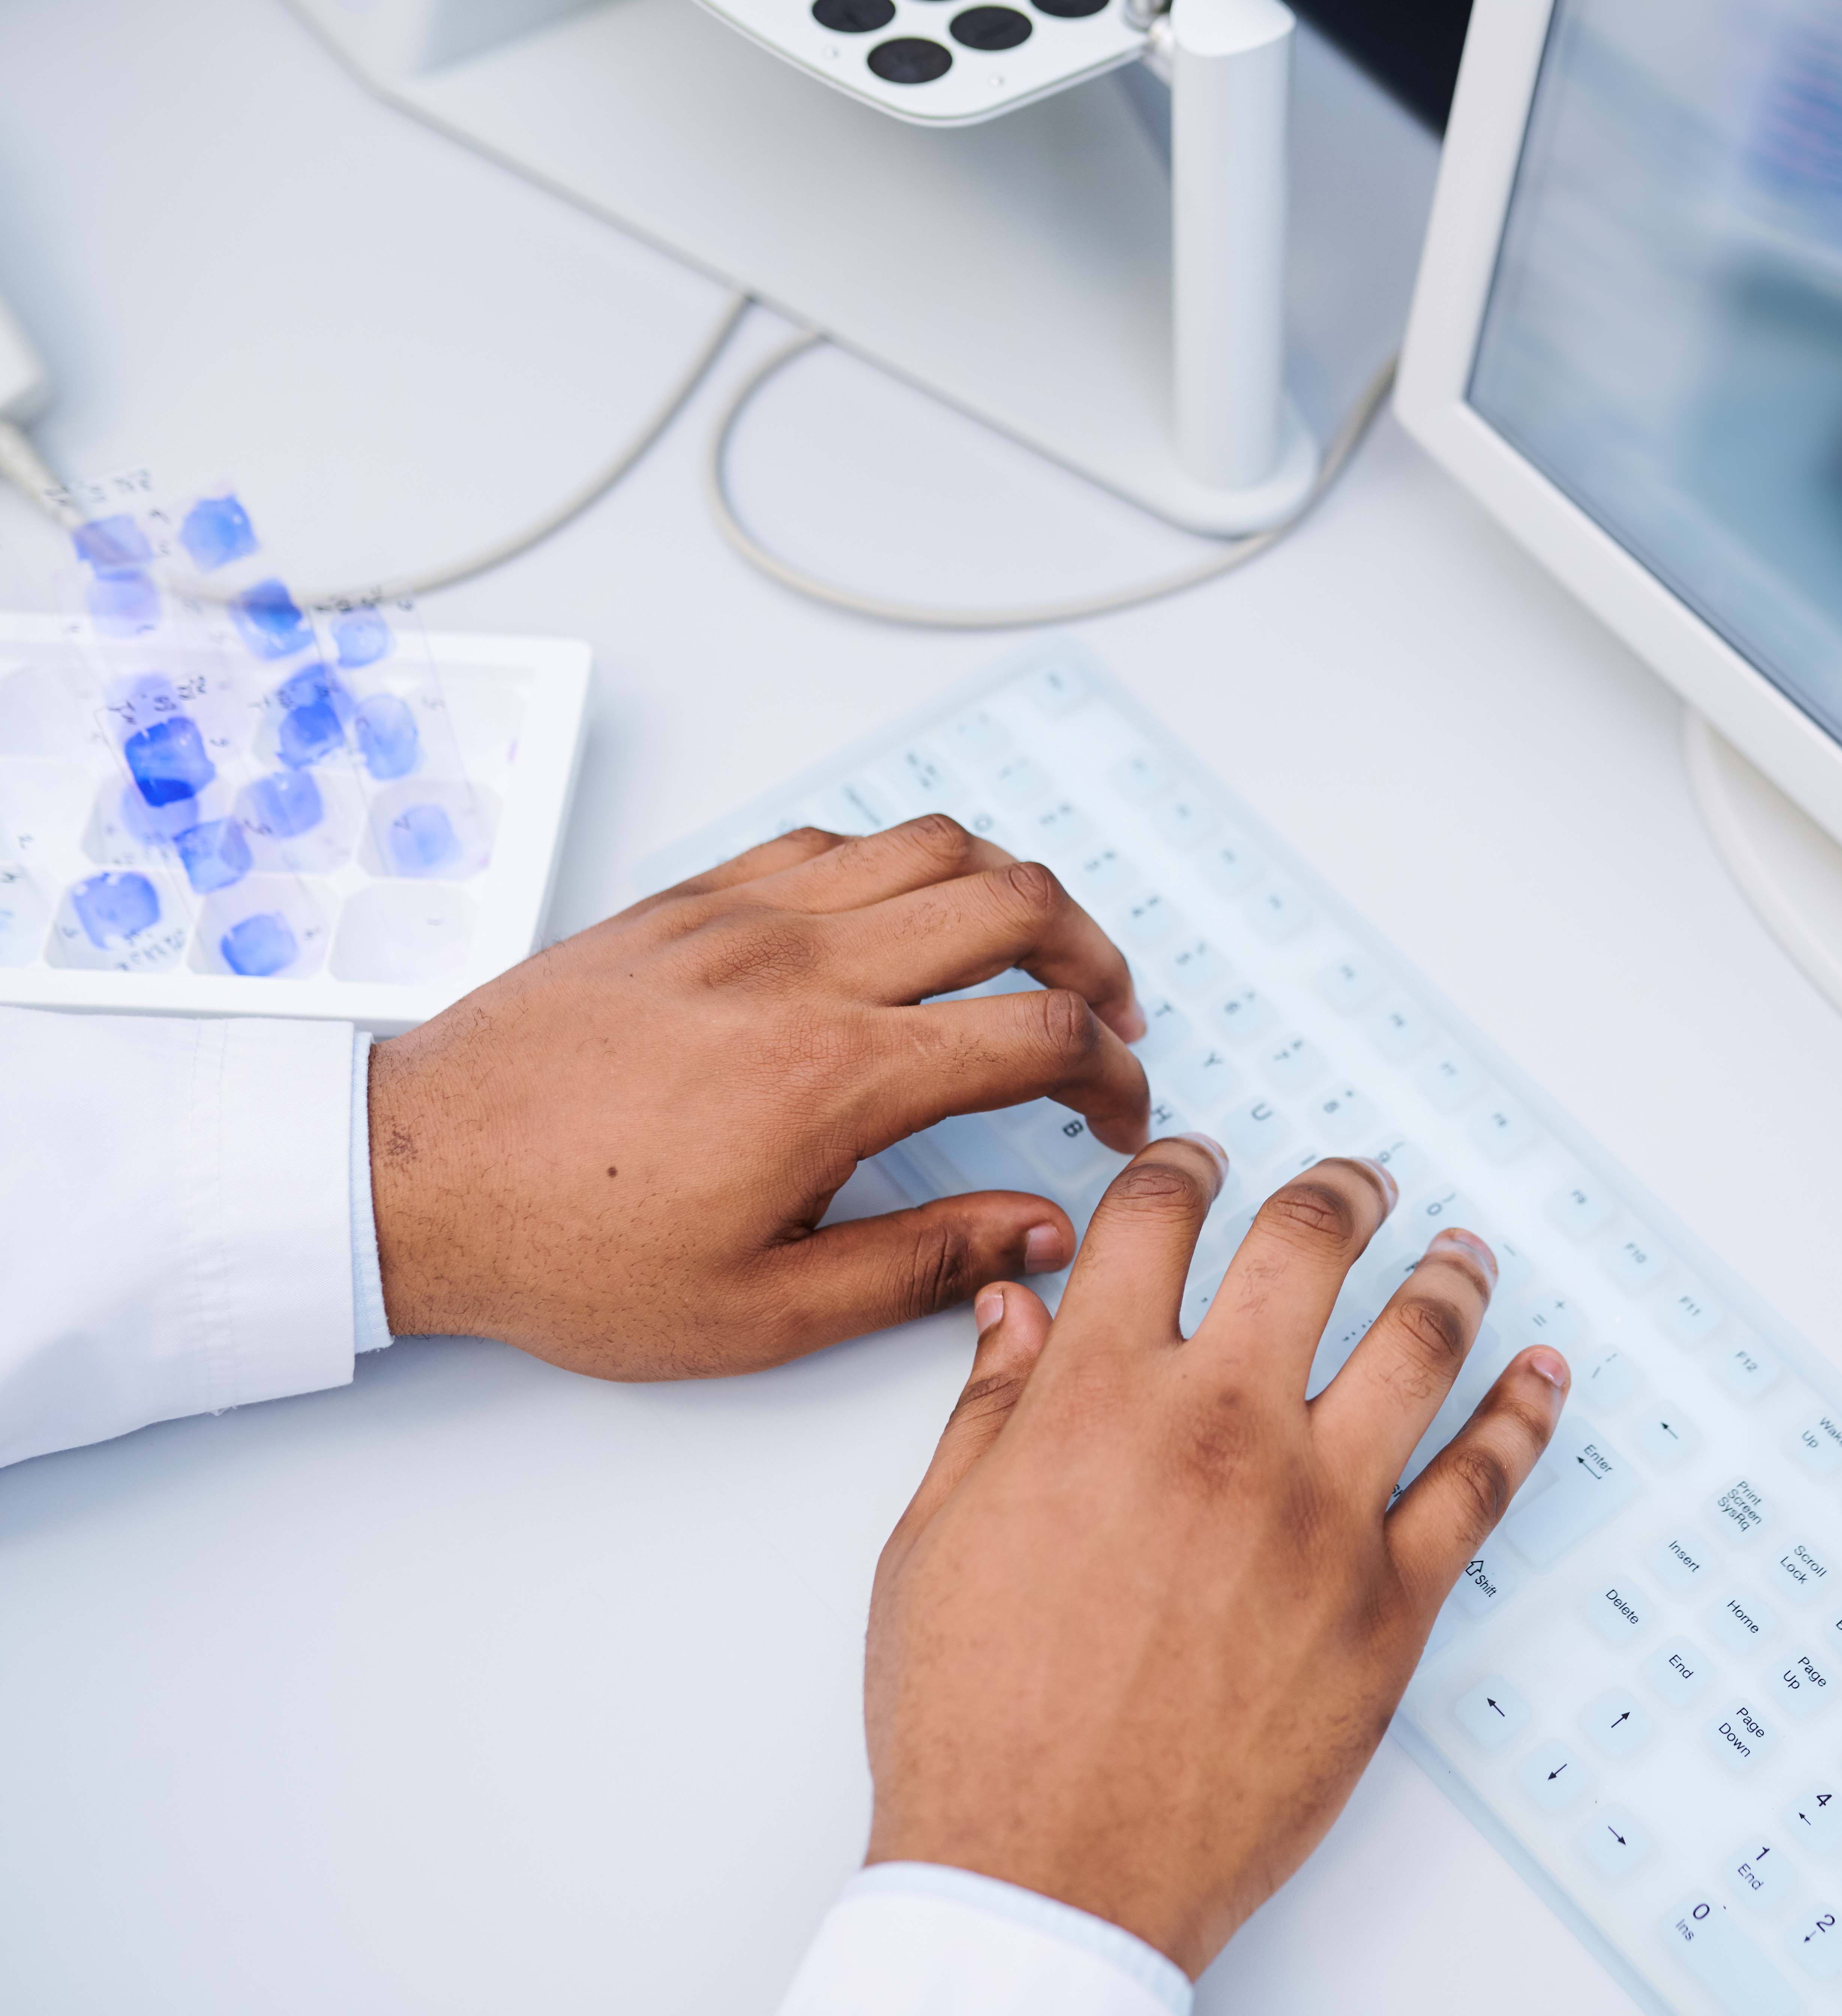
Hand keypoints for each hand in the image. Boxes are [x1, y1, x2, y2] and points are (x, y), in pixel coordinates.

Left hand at [367, 815, 1151, 1378]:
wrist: (412, 1180)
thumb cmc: (570, 1254)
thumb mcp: (761, 1312)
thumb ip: (925, 1266)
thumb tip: (1044, 1229)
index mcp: (832, 1078)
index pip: (1038, 1035)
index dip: (1111, 1075)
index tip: (1118, 1115)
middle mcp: (802, 970)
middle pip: (1015, 901)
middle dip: (1096, 959)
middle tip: (1110, 1020)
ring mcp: (744, 917)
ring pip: (935, 844)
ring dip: (1015, 892)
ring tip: (1037, 954)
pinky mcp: (691, 899)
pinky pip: (834, 840)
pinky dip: (905, 863)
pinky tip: (910, 922)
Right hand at [861, 1138, 1569, 1974]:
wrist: (1045, 1873)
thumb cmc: (977, 1724)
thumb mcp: (934, 1544)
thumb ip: (989, 1411)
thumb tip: (1017, 1309)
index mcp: (1098, 1404)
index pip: (1153, 1222)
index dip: (1180, 1170)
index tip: (1201, 1162)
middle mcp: (1220, 1432)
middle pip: (1306, 1246)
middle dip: (1339, 1191)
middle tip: (1360, 1180)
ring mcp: (1319, 1513)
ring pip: (1417, 1342)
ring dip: (1446, 1277)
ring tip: (1460, 1251)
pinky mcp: (1389, 1602)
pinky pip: (1482, 1480)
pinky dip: (1524, 1414)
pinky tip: (1541, 1373)